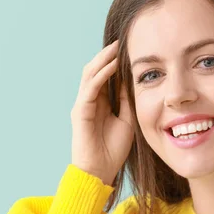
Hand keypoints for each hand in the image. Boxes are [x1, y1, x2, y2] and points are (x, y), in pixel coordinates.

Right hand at [70, 40, 133, 185]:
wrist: (100, 172)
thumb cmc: (113, 150)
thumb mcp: (127, 120)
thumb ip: (127, 101)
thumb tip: (133, 81)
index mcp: (99, 103)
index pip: (104, 76)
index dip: (114, 62)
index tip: (128, 49)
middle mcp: (88, 101)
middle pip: (95, 71)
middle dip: (107, 55)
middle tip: (121, 41)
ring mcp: (83, 105)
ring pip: (90, 75)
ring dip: (103, 60)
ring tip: (116, 47)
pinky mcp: (81, 112)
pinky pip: (90, 88)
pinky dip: (101, 75)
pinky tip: (112, 66)